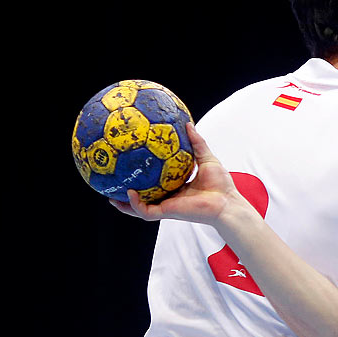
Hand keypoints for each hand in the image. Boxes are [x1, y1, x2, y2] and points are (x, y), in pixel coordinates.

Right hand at [109, 123, 250, 230]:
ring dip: (125, 204)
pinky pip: (146, 211)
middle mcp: (169, 197)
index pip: (155, 181)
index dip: (143, 175)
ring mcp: (167, 205)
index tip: (131, 164)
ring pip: (140, 208)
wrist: (227, 203)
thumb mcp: (206, 158)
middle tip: (115, 181)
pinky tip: (128, 193)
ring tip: (110, 196)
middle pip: (144, 196)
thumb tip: (188, 124)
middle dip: (128, 192)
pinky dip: (135, 204)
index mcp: (176, 186)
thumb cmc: (221, 184)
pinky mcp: (167, 212)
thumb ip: (197, 142)